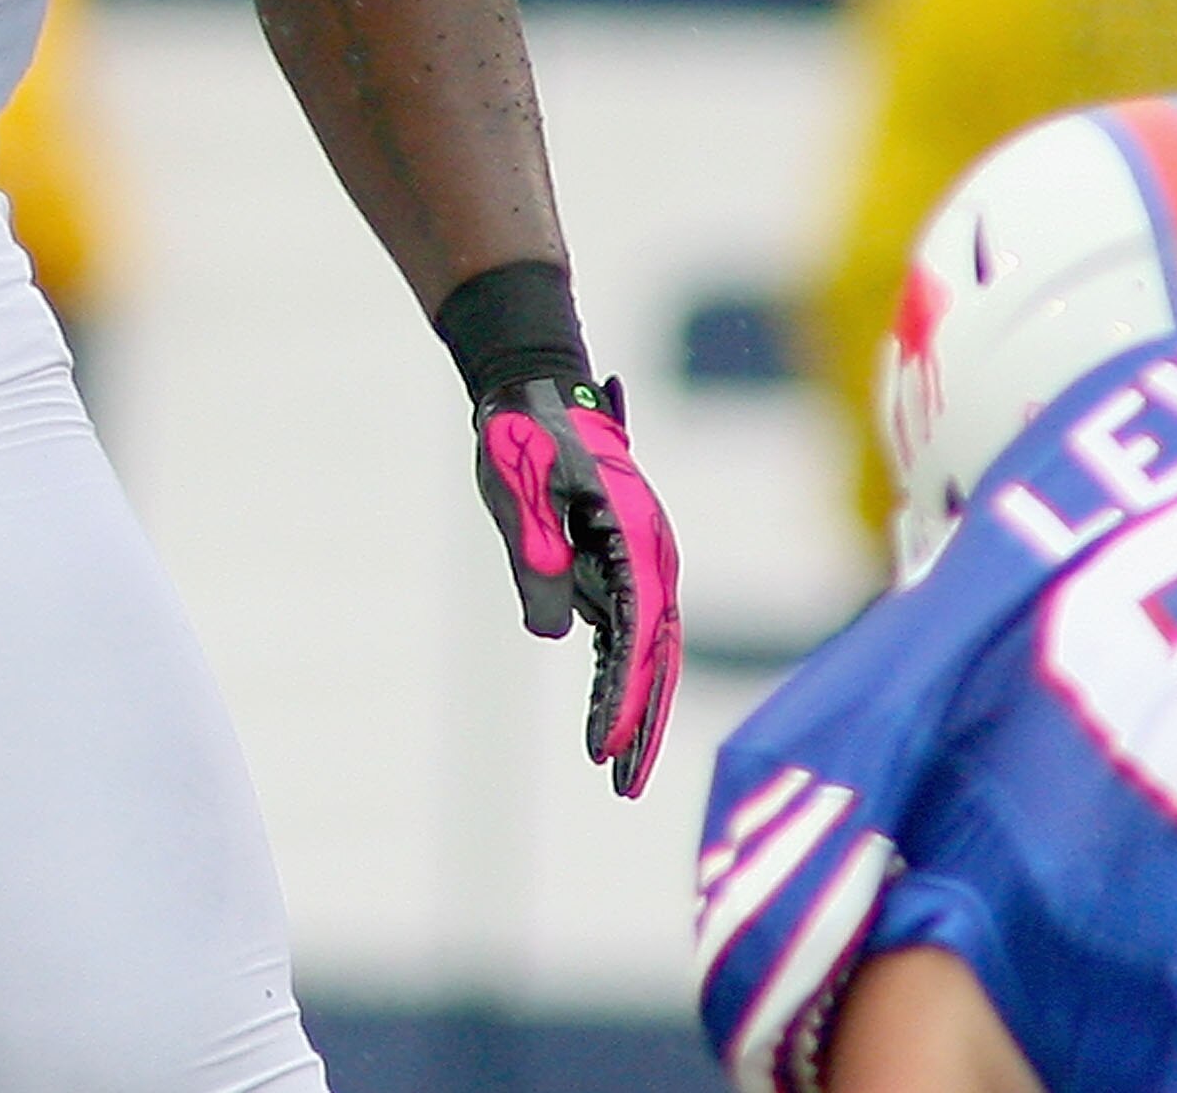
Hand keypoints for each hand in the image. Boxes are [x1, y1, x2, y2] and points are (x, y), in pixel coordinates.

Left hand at [474, 376, 679, 797]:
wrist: (532, 389)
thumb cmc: (525, 433)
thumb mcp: (519, 488)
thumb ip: (537, 556)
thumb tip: (556, 633)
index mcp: (634, 533)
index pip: (638, 631)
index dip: (624, 694)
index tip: (605, 746)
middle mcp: (649, 554)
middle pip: (657, 654)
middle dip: (643, 722)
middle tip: (624, 786)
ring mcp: (636, 562)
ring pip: (647, 652)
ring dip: (634, 709)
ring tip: (618, 774)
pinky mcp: (614, 567)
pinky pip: (624, 634)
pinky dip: (616, 678)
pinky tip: (602, 720)